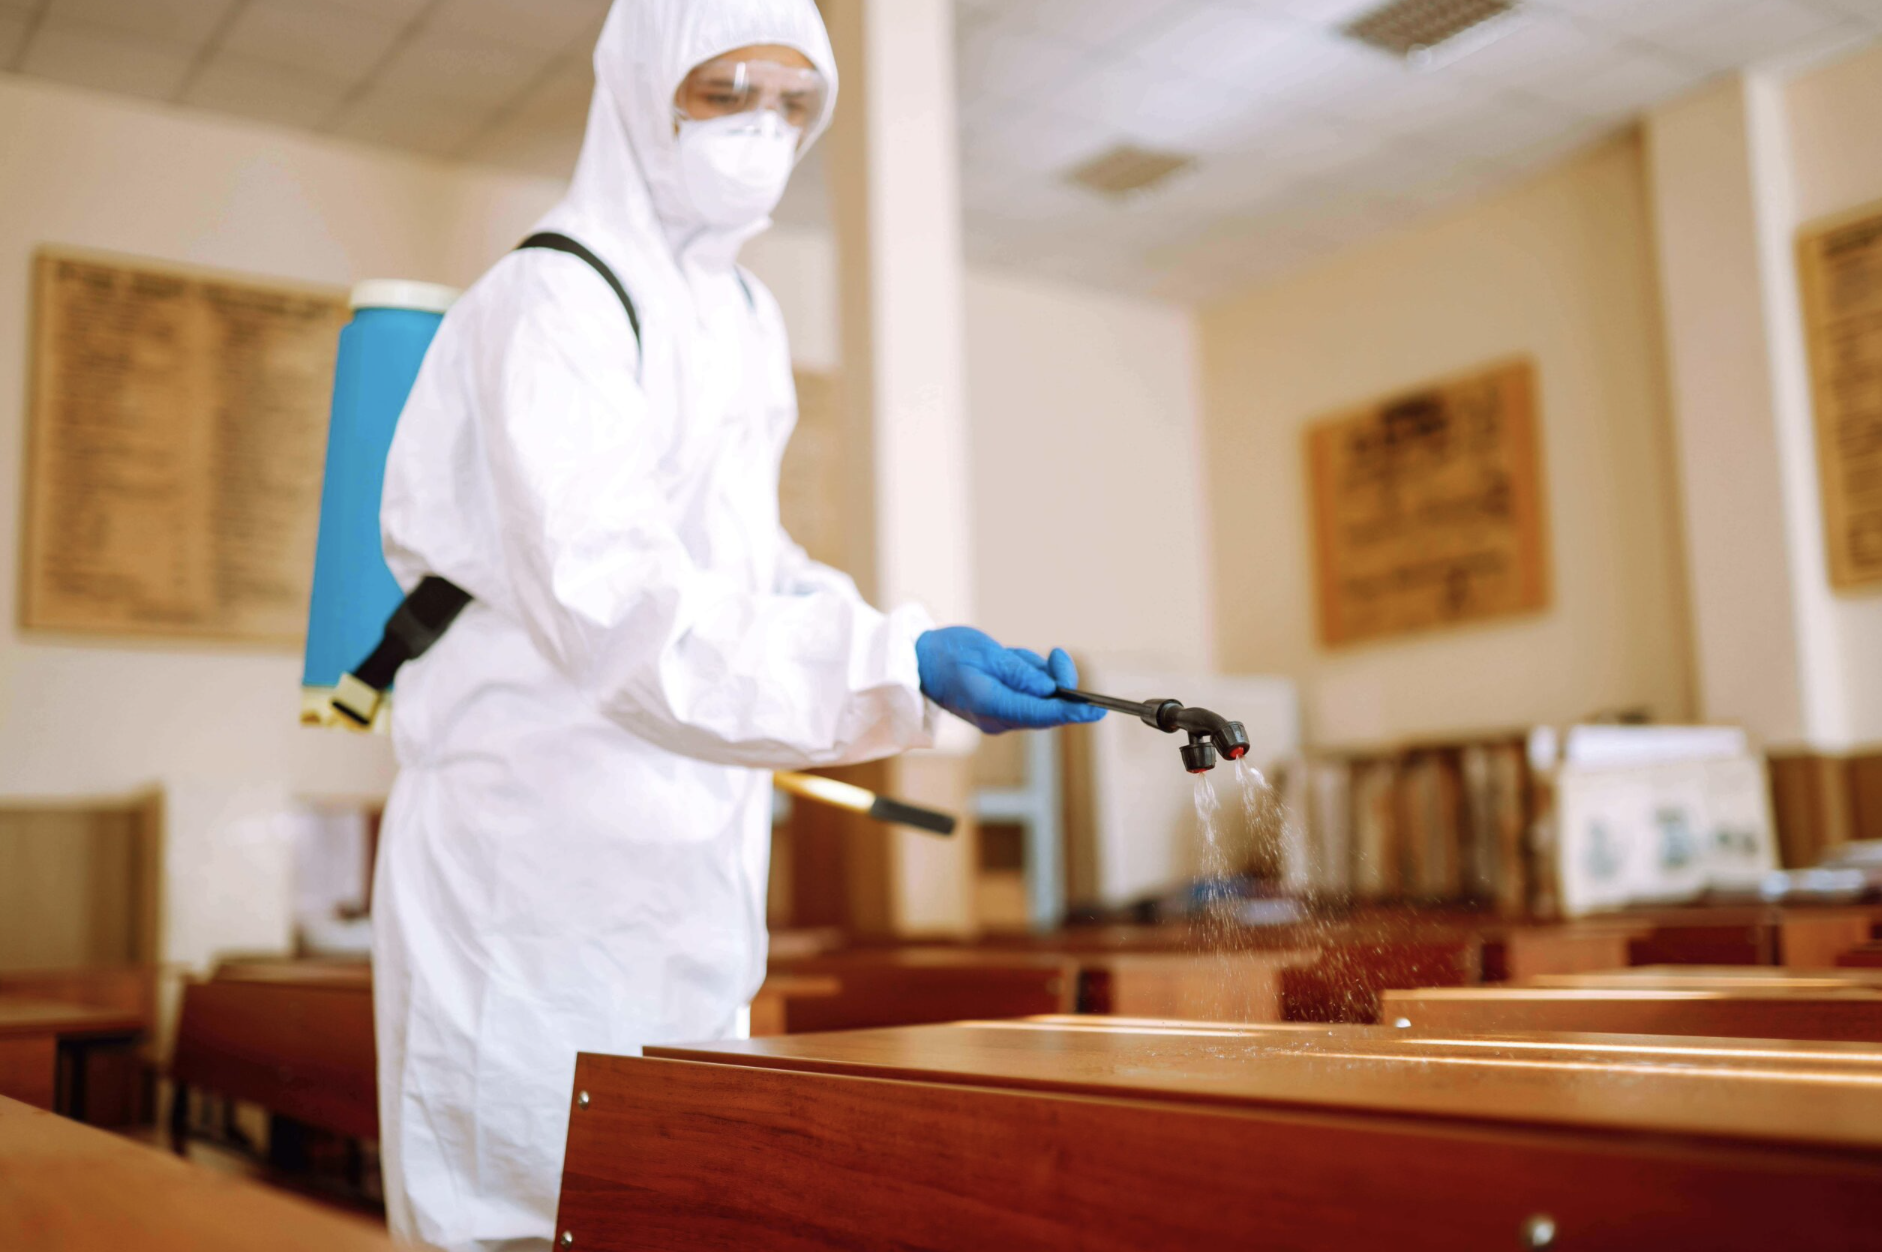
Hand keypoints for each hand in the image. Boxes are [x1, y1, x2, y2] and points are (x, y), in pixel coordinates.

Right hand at [914, 627, 1106, 733]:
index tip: (1096, 709)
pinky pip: (1029, 694)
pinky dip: (1029, 676)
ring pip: (1040, 699)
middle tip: (1057, 654)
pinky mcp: (1001, 709)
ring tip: (1008, 655)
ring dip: (1037, 673)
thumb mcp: (985, 654)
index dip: (1071, 711)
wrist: (916, 661)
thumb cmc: (945, 653)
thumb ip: (1019, 672)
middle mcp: (997, 719)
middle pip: (1046, 709)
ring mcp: (999, 716)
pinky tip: (1007, 661)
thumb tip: (1050, 687)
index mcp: (990, 706)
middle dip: (1059, 683)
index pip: (1040, 713)